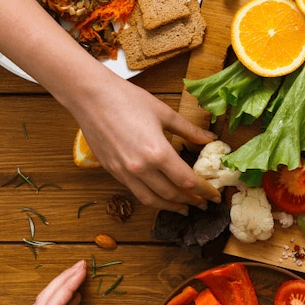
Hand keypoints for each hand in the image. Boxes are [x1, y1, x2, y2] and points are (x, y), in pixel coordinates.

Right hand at [71, 77, 219, 214]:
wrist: (90, 96)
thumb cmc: (127, 99)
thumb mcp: (165, 113)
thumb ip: (189, 130)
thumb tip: (210, 139)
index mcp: (158, 152)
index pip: (187, 181)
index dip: (204, 191)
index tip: (214, 195)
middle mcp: (140, 168)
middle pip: (171, 194)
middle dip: (191, 201)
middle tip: (203, 203)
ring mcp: (124, 172)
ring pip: (151, 200)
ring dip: (170, 206)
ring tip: (184, 208)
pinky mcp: (112, 171)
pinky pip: (135, 192)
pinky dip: (151, 198)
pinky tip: (160, 195)